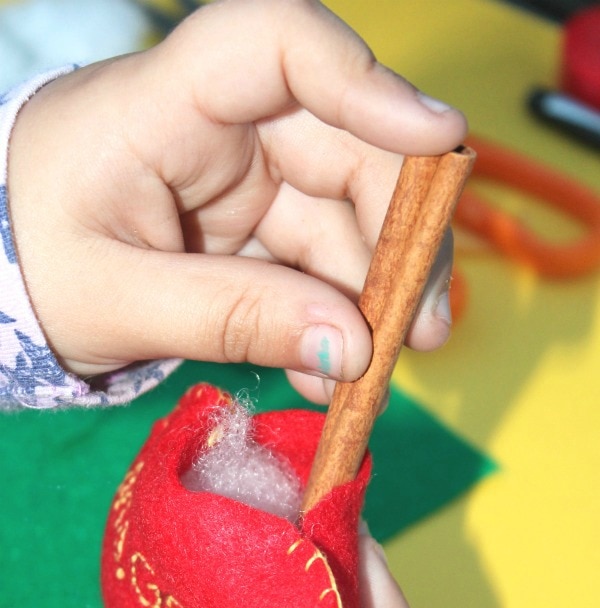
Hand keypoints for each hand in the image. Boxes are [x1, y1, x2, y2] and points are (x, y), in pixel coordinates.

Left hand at [8, 0, 466, 403]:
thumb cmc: (31, 267)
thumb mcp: (118, 304)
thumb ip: (230, 319)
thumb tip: (352, 349)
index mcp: (159, 107)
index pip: (274, 45)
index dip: (364, 81)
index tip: (438, 142)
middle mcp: (216, 126)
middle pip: (344, 145)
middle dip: (397, 237)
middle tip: (419, 330)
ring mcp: (241, 175)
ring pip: (346, 214)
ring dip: (372, 296)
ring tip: (367, 374)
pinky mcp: (253, 222)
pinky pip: (317, 262)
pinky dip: (333, 317)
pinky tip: (330, 368)